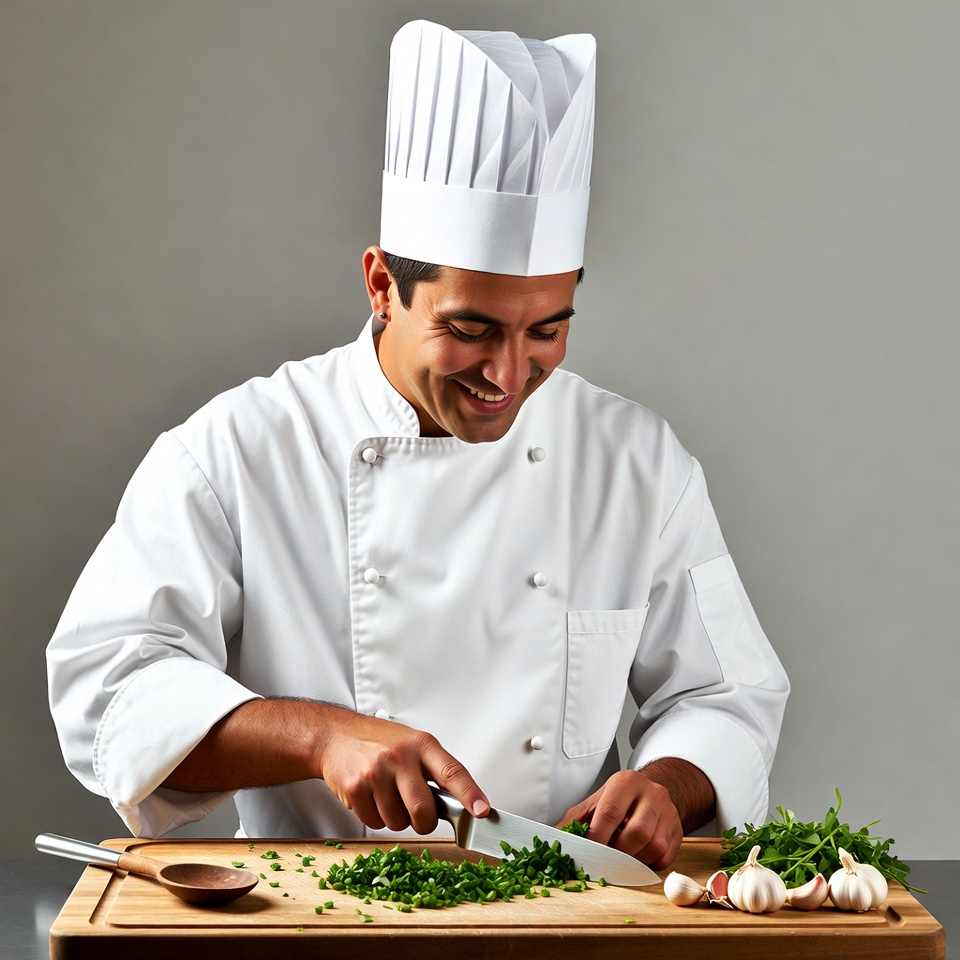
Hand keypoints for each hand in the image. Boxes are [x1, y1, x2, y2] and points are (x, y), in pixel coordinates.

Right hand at [315, 705, 489, 833]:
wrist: (335, 736)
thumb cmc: (379, 741)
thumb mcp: (413, 743)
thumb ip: (434, 770)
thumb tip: (462, 803)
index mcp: (422, 745)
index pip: (452, 772)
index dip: (470, 794)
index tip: (482, 811)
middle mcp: (400, 757)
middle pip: (423, 810)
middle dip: (424, 822)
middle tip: (418, 814)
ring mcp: (376, 773)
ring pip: (398, 822)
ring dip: (396, 818)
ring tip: (387, 794)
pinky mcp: (356, 789)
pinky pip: (375, 824)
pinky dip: (376, 817)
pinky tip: (370, 796)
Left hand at [558, 768, 691, 869]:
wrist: (651, 793)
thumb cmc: (620, 800)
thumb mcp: (596, 802)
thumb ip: (575, 820)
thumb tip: (554, 838)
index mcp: (625, 782)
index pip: (610, 812)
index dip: (597, 838)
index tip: (587, 854)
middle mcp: (651, 793)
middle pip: (636, 833)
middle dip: (617, 852)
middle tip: (605, 858)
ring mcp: (668, 811)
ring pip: (653, 847)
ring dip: (633, 859)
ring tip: (622, 853)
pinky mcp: (678, 831)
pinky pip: (664, 858)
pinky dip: (648, 863)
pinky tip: (638, 854)